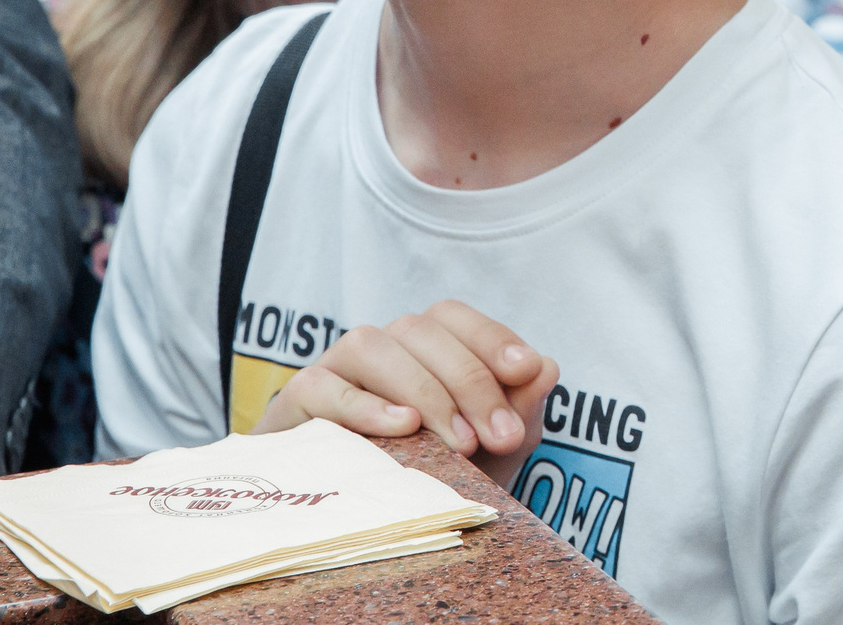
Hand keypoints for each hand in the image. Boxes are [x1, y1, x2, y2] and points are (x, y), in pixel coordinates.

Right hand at [254, 301, 558, 484]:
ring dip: (422, 389)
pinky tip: (402, 429)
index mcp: (422, 345)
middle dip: (470, 380)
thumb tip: (545, 368)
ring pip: (372, 345)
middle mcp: (379, 346)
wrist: (360, 524)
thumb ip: (519, 410)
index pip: (454, 317)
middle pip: (421, 331)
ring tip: (458, 441)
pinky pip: (323, 386)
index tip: (526, 370)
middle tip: (500, 436)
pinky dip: (363, 404)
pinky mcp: (296, 402)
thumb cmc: (432, 475)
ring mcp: (334, 369)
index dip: (491, 337)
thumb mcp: (489, 452)